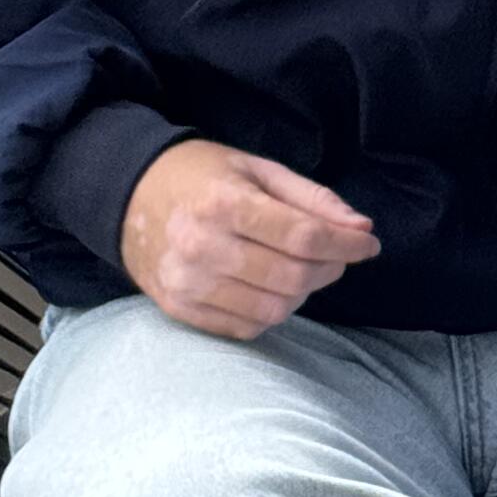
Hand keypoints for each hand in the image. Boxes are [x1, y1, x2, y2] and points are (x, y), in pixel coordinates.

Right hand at [120, 137, 380, 338]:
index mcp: (224, 202)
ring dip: (302, 294)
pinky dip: (272, 313)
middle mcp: (202, 247)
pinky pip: (246, 327)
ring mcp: (188, 284)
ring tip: (302, 270)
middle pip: (292, 277)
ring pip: (274, 309)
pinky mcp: (180, 309)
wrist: (128, 196)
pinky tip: (271, 287)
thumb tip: (362, 229)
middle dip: (329, 269)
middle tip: (336, 255)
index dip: (346, 245)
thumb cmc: (202, 176)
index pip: (302, 236)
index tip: (368, 244)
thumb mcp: (258, 169)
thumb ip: (312, 198)